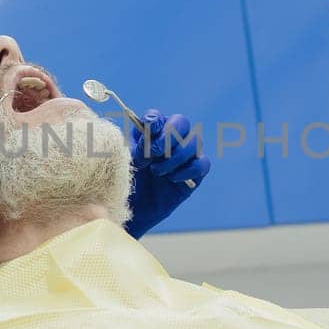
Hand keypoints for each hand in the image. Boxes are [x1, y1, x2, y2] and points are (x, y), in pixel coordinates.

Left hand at [125, 110, 209, 238]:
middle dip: (167, 137)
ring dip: (174, 156)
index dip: (154, 122)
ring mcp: (185, 156)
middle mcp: (171, 139)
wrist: (132, 210)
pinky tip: (172, 179)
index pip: (158, 117)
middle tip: (152, 154)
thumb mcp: (125, 161)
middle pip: (181, 123)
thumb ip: (136, 144)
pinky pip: (202, 164)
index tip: (146, 131)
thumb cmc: (126, 182)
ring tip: (156, 172)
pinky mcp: (194, 174)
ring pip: (194, 142)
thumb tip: (146, 129)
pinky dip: (188, 170)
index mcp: (150, 132)